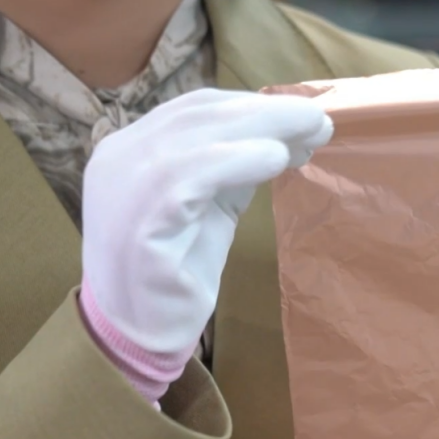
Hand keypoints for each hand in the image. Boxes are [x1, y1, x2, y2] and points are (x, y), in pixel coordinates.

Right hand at [82, 88, 332, 354]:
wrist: (140, 332)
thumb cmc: (178, 268)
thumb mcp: (209, 204)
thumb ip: (232, 167)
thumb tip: (285, 136)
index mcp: (132, 148)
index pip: (196, 110)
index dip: (252, 106)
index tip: (302, 115)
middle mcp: (119, 158)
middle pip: (201, 116)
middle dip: (266, 112)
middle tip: (318, 118)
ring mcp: (122, 188)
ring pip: (197, 138)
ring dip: (262, 128)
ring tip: (310, 133)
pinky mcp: (138, 223)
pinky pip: (188, 179)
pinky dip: (235, 162)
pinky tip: (276, 159)